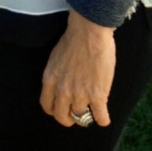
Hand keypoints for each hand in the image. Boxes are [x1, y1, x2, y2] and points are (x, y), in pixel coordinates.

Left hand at [40, 10, 115, 126]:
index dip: (55, 110)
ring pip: (82, 118)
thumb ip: (57, 75)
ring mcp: (80, 94)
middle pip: (62, 117)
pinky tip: (104, 117)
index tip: (62, 109)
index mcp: (50, 80)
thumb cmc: (74, 39)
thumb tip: (61, 85)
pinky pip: (100, 118)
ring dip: (87, 115)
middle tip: (77, 114)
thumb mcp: (56, 58)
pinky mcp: (97, 95)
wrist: (89, 31)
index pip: (47, 106)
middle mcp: (62, 90)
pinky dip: (103, 119)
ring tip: (93, 110)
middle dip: (70, 119)